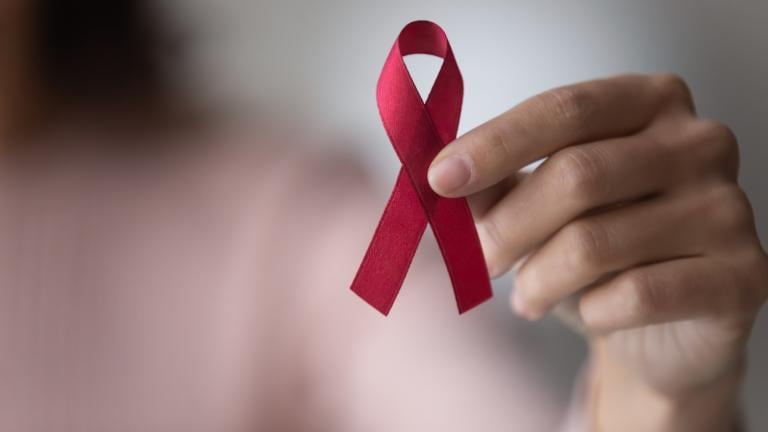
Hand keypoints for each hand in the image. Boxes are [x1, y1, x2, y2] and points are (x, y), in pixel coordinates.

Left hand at [427, 74, 767, 429]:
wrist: (661, 325)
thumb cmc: (597, 250)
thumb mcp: (540, 206)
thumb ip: (497, 183)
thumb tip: (442, 174)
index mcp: (650, 102)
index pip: (566, 108)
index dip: (496, 144)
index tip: (439, 178)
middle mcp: (701, 142)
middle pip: (577, 174)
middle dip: (509, 226)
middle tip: (480, 261)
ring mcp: (729, 207)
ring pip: (597, 241)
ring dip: (540, 279)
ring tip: (524, 296)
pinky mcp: (744, 274)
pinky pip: (638, 294)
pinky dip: (592, 311)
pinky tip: (587, 313)